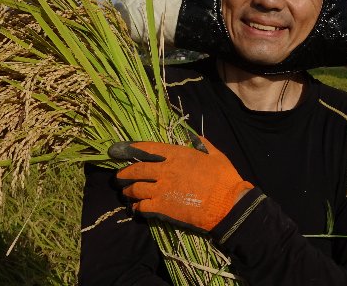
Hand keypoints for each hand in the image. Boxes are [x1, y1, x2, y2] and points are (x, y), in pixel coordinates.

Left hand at [108, 135, 252, 231]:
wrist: (228, 204)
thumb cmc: (223, 178)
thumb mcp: (216, 155)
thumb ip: (204, 144)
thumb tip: (196, 136)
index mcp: (177, 154)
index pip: (148, 148)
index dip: (132, 148)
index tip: (120, 150)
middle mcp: (165, 170)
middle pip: (137, 170)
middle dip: (124, 173)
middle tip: (118, 177)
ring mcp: (162, 189)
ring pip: (136, 189)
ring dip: (129, 191)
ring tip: (126, 193)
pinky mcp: (162, 208)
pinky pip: (142, 207)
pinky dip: (137, 207)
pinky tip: (136, 208)